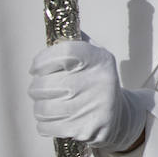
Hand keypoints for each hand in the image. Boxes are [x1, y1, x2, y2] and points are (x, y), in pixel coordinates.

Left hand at [29, 41, 145, 150]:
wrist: (120, 116)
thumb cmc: (97, 82)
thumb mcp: (95, 57)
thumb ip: (75, 42)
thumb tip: (55, 27)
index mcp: (99, 60)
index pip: (63, 53)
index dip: (42, 60)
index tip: (37, 68)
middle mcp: (98, 82)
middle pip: (44, 85)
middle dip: (37, 88)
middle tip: (43, 88)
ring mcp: (92, 107)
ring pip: (42, 108)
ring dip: (41, 107)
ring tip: (51, 104)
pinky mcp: (85, 129)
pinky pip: (46, 127)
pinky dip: (45, 124)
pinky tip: (57, 118)